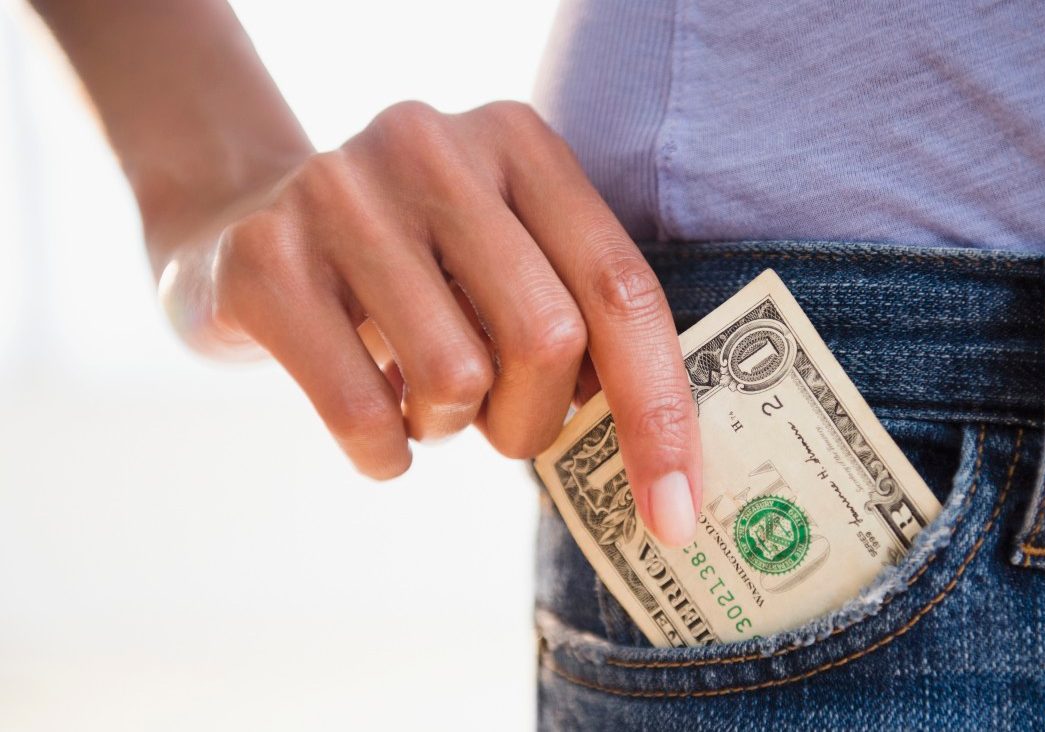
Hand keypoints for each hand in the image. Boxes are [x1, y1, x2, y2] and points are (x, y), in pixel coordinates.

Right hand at [156, 101, 700, 545]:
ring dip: (451, 428)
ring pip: (456, 378)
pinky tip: (377, 429)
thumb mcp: (500, 260)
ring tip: (421, 397)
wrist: (237, 223)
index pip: (622, 290)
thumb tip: (664, 455)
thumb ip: (580, 319)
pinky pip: (363, 411)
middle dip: (534, 420)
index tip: (676, 511)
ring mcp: (340, 194)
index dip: (660, 412)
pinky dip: (385, 453)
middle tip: (500, 423)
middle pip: (547, 337)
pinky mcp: (264, 257)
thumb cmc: (409, 269)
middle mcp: (433, 147)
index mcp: (519, 143)